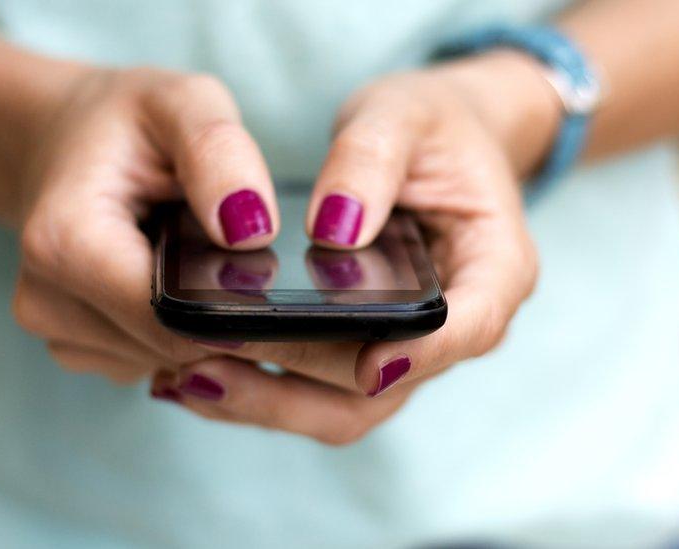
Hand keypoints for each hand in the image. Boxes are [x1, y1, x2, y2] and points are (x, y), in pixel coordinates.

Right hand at [0, 41, 281, 382]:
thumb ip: (220, 153)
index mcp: (65, 242)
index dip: (231, 306)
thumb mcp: (182, 102)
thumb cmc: (126, 122)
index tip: (266, 276)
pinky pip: (153, 362)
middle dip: (221, 314)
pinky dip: (179, 331)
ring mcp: (56, 332)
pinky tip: (175, 282)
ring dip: (202, 324)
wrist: (62, 139)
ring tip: (195, 258)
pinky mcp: (77, 348)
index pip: (170, 318)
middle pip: (172, 347)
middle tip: (236, 256)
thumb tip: (251, 232)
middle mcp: (45, 300)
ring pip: (169, 362)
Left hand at [153, 53, 557, 443]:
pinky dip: (259, 389)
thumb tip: (333, 227)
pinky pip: (316, 391)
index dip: (421, 353)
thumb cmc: (429, 126)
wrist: (433, 143)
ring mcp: (408, 348)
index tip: (365, 362)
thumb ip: (370, 160)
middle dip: (298, 386)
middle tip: (210, 361)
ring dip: (266, 403)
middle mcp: (457, 325)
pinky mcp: (364, 353)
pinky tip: (195, 370)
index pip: (470, 326)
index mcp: (494, 267)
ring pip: (344, 407)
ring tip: (184, 376)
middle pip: (387, 386)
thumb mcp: (403, 114)